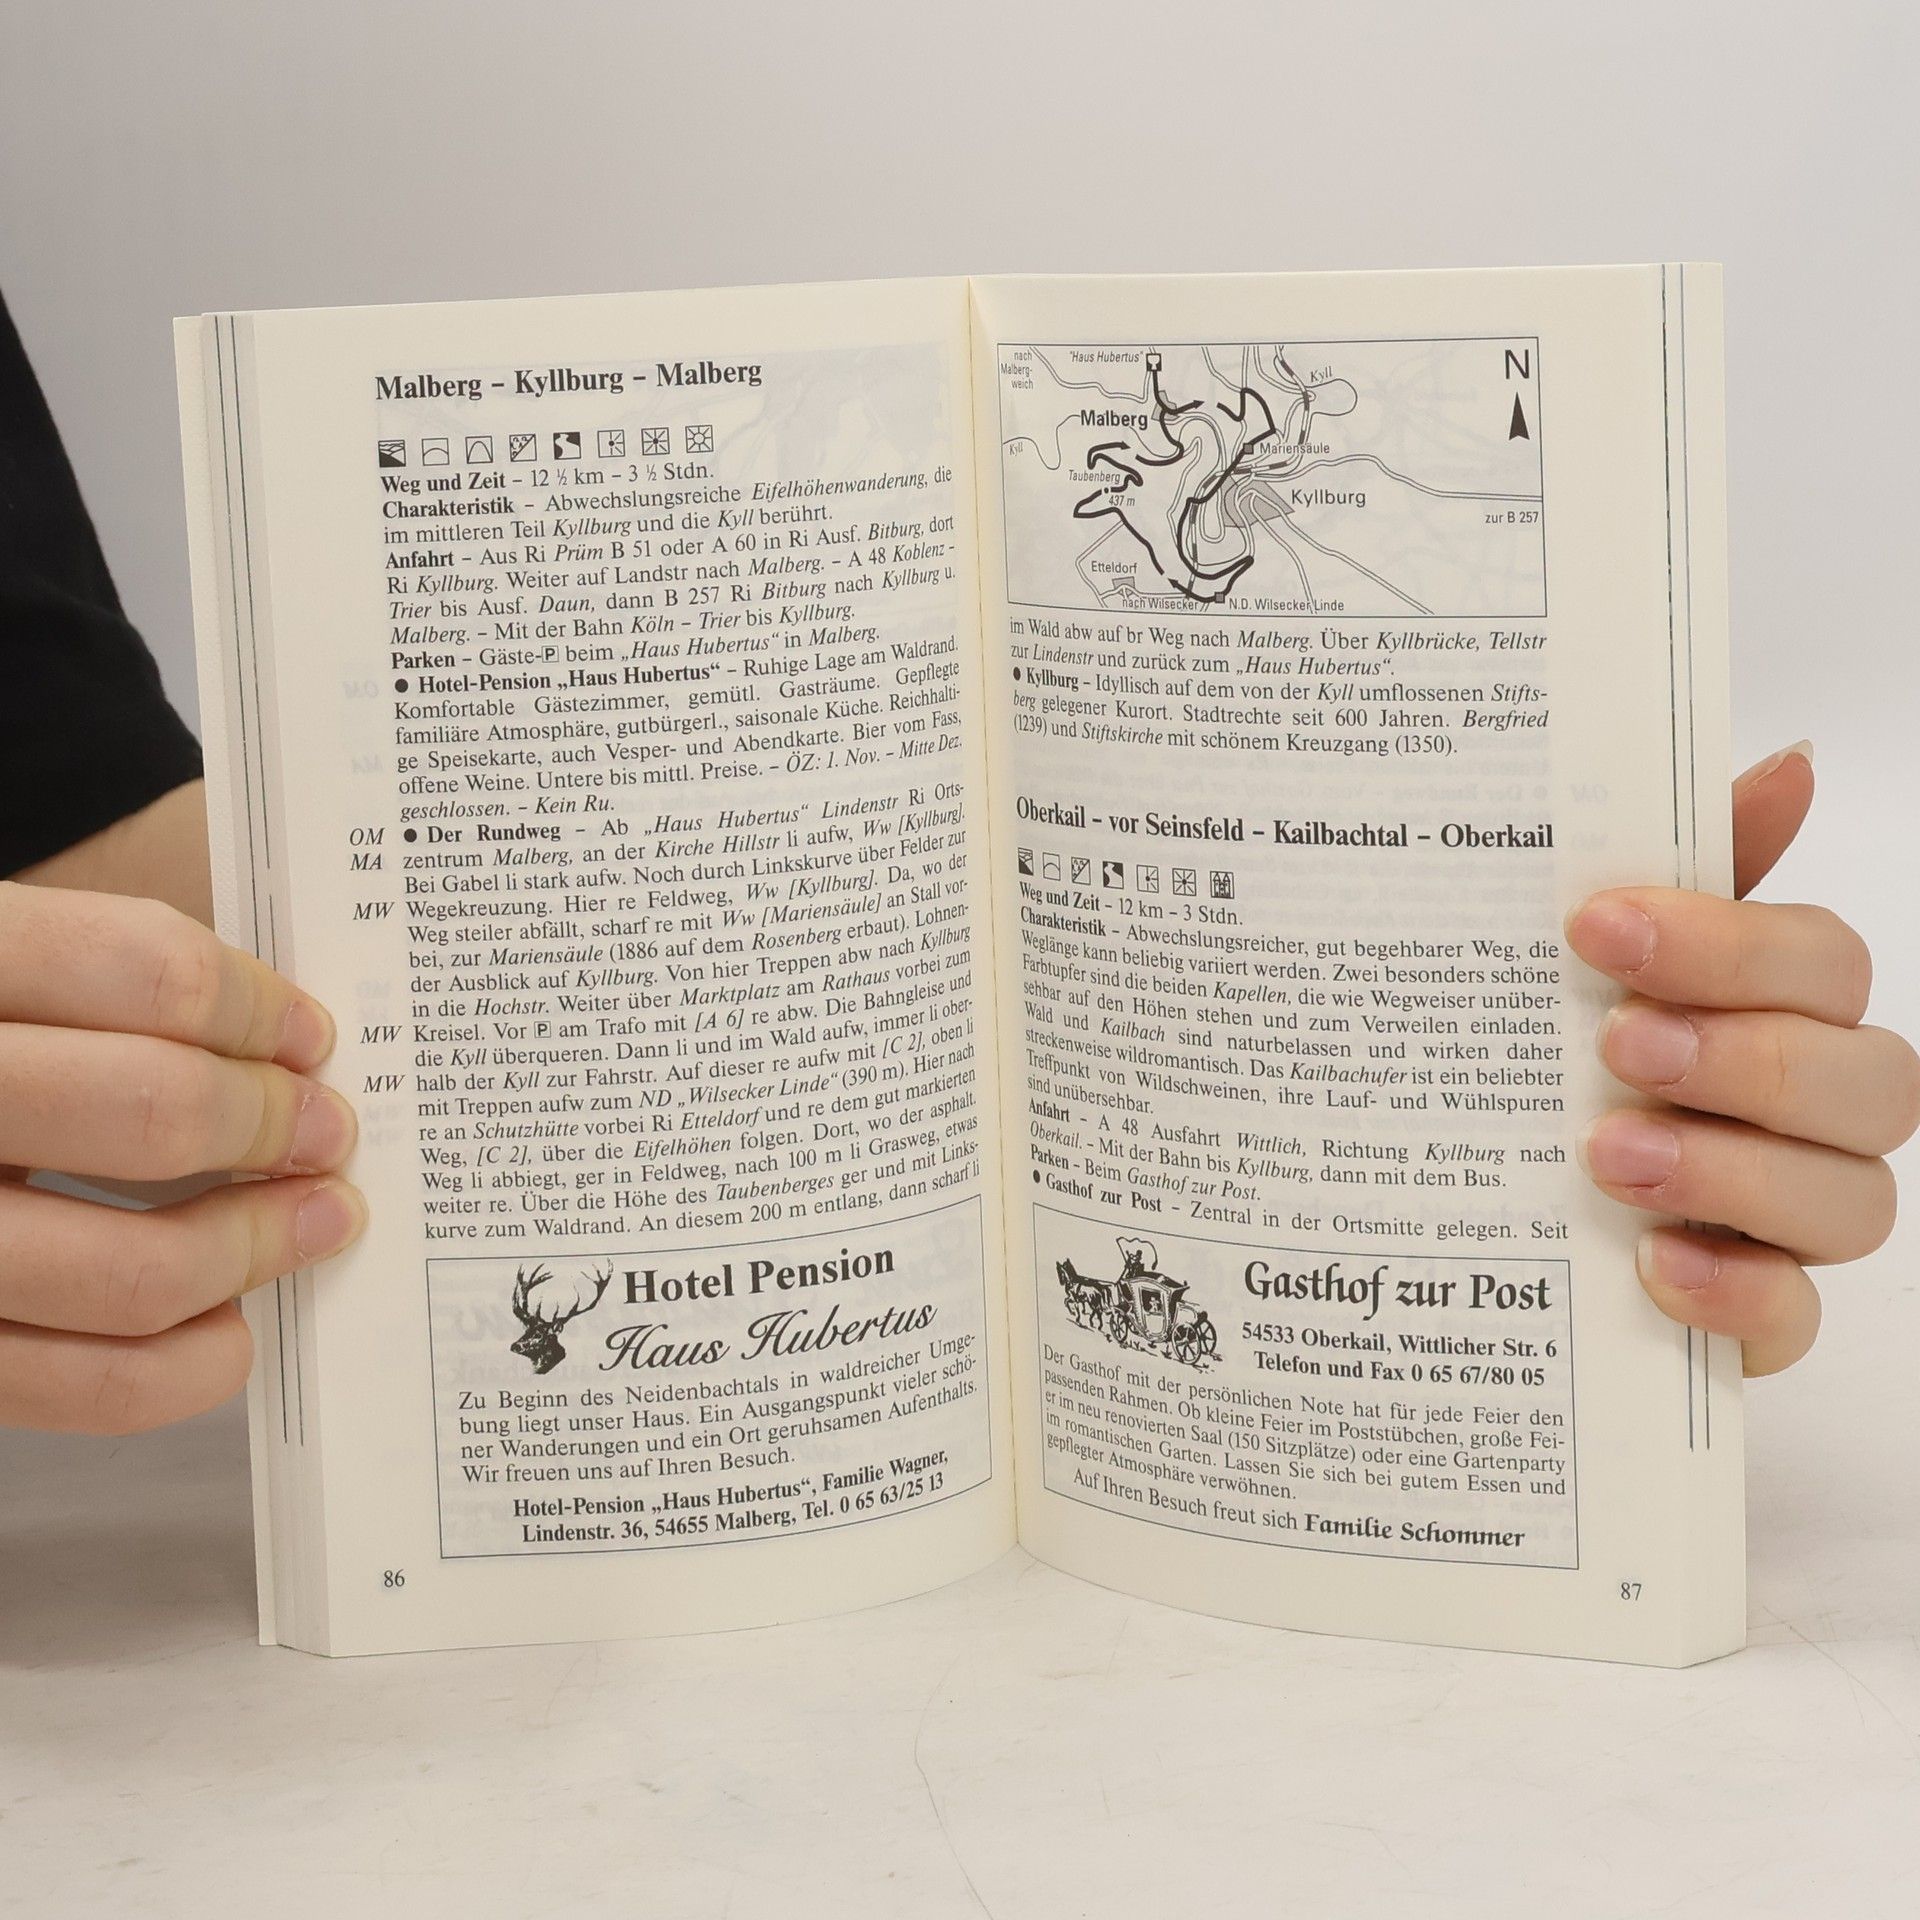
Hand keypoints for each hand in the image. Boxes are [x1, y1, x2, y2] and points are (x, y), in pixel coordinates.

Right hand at [0, 883, 364, 1432]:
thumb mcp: (6, 961)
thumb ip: (121, 978)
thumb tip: (290, 1047)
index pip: (145, 970)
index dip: (257, 1009)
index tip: (308, 1037)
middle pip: (153, 1110)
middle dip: (273, 1124)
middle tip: (325, 1130)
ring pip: (134, 1271)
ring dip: (256, 1245)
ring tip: (311, 1220)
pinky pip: (89, 1385)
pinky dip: (194, 1362)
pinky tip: (230, 1319)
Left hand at [1570, 744, 1918, 1374]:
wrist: (1439, 1204)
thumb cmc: (1537, 1060)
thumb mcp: (1574, 961)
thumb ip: (1681, 868)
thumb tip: (1793, 762)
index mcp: (1773, 1009)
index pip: (1822, 961)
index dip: (1730, 942)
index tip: (1597, 926)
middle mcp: (1806, 1111)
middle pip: (1872, 1078)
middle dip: (1747, 1055)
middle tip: (1617, 1045)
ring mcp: (1789, 1221)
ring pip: (1853, 1200)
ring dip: (1733, 1169)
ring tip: (1608, 1155)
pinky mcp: (1754, 1319)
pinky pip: (1795, 1317)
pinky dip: (1736, 1290)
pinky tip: (1652, 1263)